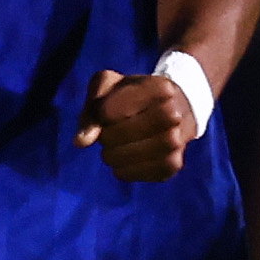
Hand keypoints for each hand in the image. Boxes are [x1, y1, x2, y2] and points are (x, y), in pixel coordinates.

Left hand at [78, 62, 197, 184]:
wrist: (171, 109)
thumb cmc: (132, 96)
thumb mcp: (109, 86)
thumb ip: (91, 107)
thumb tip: (80, 142)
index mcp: (160, 88)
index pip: (115, 109)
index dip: (102, 114)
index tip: (104, 113)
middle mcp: (175, 113)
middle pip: (128, 132)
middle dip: (108, 136)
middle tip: (106, 135)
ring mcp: (179, 141)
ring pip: (139, 155)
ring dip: (115, 156)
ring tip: (112, 150)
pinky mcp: (174, 164)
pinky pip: (143, 173)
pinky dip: (126, 170)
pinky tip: (123, 161)